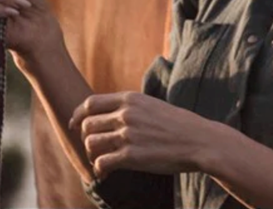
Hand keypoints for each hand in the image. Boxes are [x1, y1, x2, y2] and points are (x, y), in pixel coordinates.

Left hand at [69, 92, 213, 178]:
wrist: (198, 140)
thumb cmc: (176, 125)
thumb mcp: (151, 105)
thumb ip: (130, 107)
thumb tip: (109, 114)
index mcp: (130, 99)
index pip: (91, 103)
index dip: (78, 115)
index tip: (74, 125)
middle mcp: (126, 114)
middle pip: (88, 125)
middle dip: (87, 139)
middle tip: (96, 149)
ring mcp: (128, 134)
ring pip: (91, 144)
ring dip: (92, 155)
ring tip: (102, 161)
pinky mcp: (131, 156)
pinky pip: (101, 163)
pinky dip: (99, 170)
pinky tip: (106, 174)